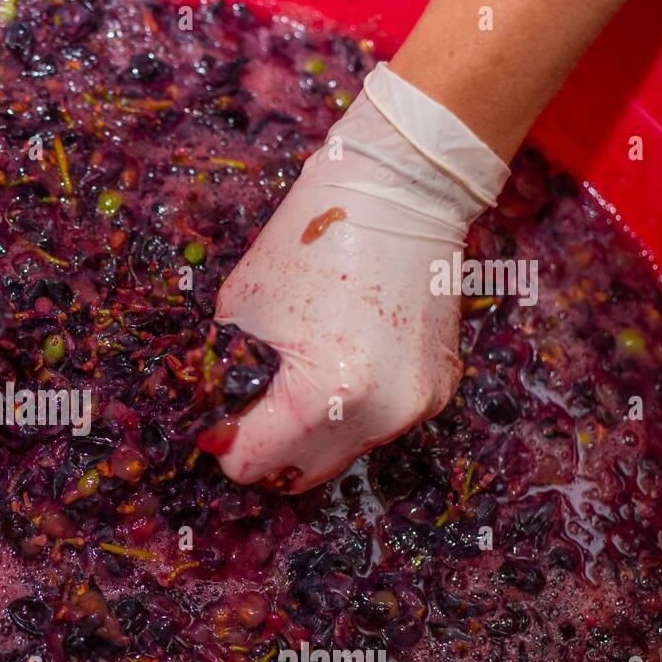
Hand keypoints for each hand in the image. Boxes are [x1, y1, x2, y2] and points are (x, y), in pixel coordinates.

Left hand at [214, 63, 508, 491]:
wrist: (404, 189)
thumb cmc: (312, 236)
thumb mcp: (242, 306)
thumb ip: (228, 371)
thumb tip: (223, 421)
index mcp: (323, 395)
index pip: (255, 463)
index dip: (228, 447)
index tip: (220, 424)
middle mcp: (379, 414)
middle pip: (303, 473)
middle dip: (270, 450)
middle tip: (251, 415)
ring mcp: (417, 405)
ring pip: (345, 450)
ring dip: (313, 432)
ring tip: (297, 382)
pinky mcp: (441, 387)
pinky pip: (381, 422)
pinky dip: (354, 408)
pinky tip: (342, 363)